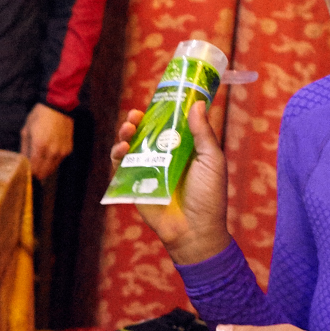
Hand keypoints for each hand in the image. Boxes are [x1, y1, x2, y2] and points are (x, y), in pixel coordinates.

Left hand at [19, 103, 73, 179]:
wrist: (58, 106)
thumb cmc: (39, 116)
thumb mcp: (26, 130)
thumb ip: (24, 149)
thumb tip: (22, 162)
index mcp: (39, 146)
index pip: (33, 169)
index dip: (28, 173)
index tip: (24, 171)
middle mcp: (52, 151)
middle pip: (43, 173)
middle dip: (36, 173)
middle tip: (31, 168)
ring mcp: (62, 151)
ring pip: (52, 169)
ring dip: (44, 168)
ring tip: (39, 160)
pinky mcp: (68, 150)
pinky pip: (58, 162)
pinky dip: (52, 161)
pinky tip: (48, 153)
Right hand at [111, 100, 230, 263]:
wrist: (195, 230)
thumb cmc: (209, 195)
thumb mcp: (211, 160)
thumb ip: (203, 133)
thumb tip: (196, 103)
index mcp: (183, 149)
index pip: (168, 125)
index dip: (160, 112)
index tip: (155, 101)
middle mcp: (164, 157)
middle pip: (145, 133)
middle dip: (137, 121)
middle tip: (135, 115)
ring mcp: (148, 170)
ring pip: (131, 146)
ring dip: (125, 134)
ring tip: (128, 130)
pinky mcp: (135, 185)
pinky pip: (121, 166)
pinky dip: (117, 154)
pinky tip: (122, 149)